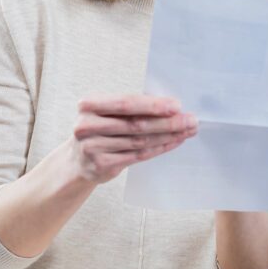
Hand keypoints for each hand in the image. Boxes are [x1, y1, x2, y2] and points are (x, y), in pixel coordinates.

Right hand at [67, 94, 196, 182]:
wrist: (77, 160)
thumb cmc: (100, 128)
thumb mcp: (108, 112)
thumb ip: (133, 107)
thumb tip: (172, 105)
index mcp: (89, 105)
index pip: (126, 103)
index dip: (153, 105)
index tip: (176, 106)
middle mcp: (88, 126)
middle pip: (136, 124)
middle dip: (167, 122)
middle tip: (190, 120)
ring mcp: (93, 147)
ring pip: (140, 141)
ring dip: (168, 135)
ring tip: (187, 130)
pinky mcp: (102, 165)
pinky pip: (138, 156)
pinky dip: (159, 148)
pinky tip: (174, 142)